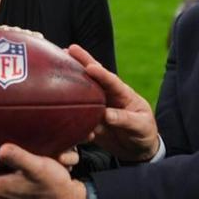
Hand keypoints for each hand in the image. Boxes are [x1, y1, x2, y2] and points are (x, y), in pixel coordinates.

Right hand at [67, 45, 158, 161]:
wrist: (138, 150)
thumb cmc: (144, 132)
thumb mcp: (140, 126)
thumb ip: (125, 119)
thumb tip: (107, 115)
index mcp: (123, 94)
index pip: (111, 81)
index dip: (101, 73)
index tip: (89, 66)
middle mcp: (108, 97)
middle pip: (93, 78)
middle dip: (82, 62)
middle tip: (68, 48)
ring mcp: (98, 108)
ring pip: (82, 93)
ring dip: (70, 81)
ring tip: (56, 68)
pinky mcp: (90, 122)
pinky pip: (78, 115)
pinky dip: (67, 108)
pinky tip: (55, 98)